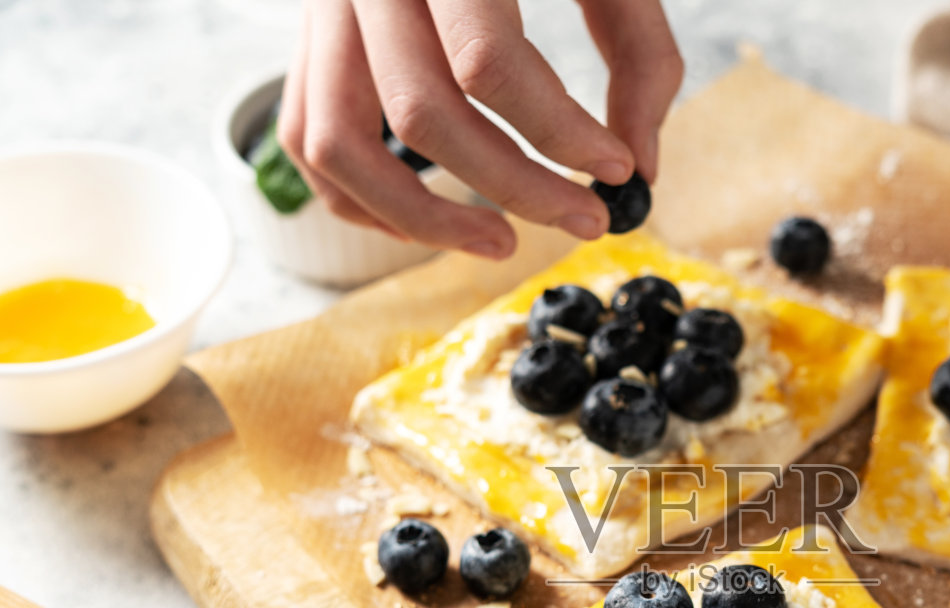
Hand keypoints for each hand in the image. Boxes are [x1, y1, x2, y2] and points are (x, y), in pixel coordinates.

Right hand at [278, 0, 682, 257]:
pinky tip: (436, 222)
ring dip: (423, 219)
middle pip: (420, 114)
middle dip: (514, 187)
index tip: (620, 169)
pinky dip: (364, 202)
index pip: (486, 60)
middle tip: (586, 219)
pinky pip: (308, 141)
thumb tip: (641, 168)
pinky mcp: (312, 37)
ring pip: (339, 146)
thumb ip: (638, 52)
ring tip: (502, 242)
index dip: (560, 132)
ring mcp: (324, 9)